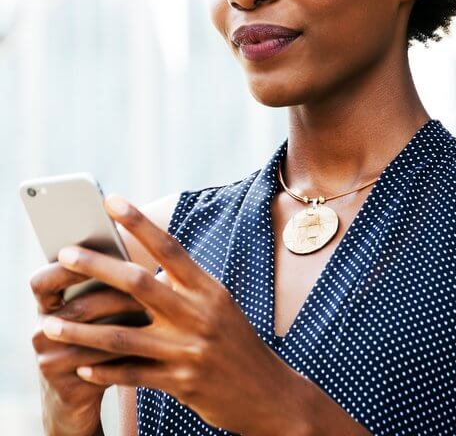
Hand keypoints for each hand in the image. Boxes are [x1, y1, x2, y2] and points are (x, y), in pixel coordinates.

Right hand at [29, 260, 145, 434]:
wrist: (80, 390)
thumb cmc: (98, 333)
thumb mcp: (96, 306)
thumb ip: (109, 278)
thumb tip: (146, 244)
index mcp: (46, 305)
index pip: (43, 281)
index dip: (66, 268)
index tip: (95, 254)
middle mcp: (42, 331)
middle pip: (80, 307)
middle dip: (116, 294)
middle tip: (147, 281)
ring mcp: (50, 361)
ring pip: (93, 337)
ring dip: (126, 322)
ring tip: (155, 309)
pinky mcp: (66, 386)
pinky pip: (102, 365)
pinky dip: (128, 351)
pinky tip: (152, 342)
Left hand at [41, 195, 307, 435]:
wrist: (267, 392)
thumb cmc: (235, 341)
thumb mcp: (218, 304)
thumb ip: (185, 286)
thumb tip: (146, 264)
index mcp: (207, 289)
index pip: (168, 247)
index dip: (139, 222)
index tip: (111, 201)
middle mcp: (197, 314)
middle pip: (138, 284)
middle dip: (97, 267)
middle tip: (64, 254)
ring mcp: (188, 350)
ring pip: (122, 336)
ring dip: (81, 330)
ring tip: (50, 324)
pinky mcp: (179, 382)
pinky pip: (131, 375)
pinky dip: (103, 371)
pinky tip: (81, 367)